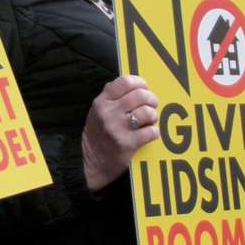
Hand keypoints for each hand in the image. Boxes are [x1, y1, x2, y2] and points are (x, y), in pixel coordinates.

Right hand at [82, 75, 159, 191]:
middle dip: (151, 99)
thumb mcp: (96, 111)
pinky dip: (154, 132)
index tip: (144, 88)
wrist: (90, 163)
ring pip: (147, 112)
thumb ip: (110, 96)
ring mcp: (117, 129)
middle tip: (152, 105)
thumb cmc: (97, 135)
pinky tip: (148, 134)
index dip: (140, 83)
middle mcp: (108, 113)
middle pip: (140, 95)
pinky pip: (151, 132)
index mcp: (101, 102)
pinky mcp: (127, 144)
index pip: (125, 82)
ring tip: (150, 120)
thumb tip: (132, 83)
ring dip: (153, 116)